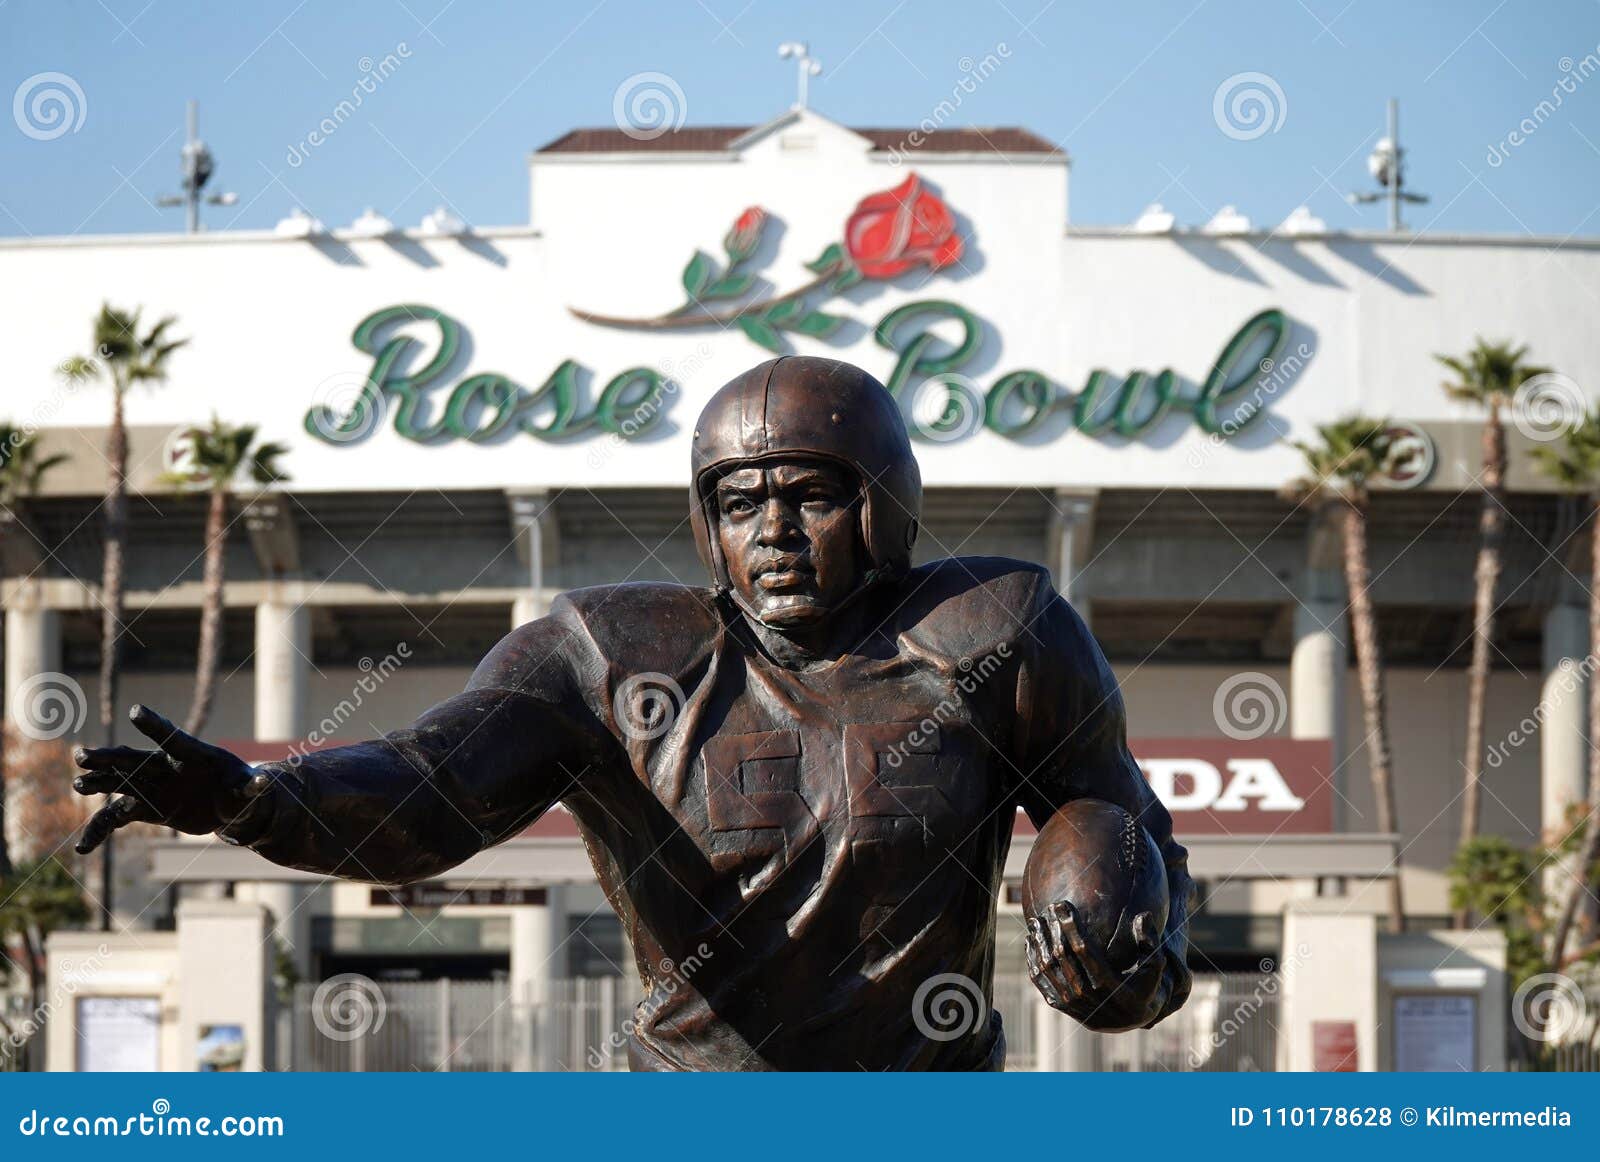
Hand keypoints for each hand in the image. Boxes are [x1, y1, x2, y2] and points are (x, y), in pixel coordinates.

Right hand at [71, 705, 264, 854]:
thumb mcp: (248, 789)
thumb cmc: (240, 788)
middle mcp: (165, 766)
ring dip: (98, 784)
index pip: (172, 737)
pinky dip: (100, 831)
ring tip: (78, 784)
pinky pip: (116, 818)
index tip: (135, 712)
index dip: (154, 725)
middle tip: (82, 755)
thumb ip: (251, 787)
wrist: (227, 805)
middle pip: (134, 760)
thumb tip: (265, 784)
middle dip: (109, 758)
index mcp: (192, 754)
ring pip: (119, 784)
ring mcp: (151, 786)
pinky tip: (83, 847)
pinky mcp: (145, 807)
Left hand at [1025, 901, 1187, 1031]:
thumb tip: (1143, 916)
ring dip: (1040, 943)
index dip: (1071, 926)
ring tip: (1035, 921)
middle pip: (1063, 958)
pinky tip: (1030, 943)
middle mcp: (1090, 998)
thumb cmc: (1146, 987)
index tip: (1062, 906)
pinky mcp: (1065, 1009)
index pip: (1084, 950)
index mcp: (1111, 986)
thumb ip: (1150, 942)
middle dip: (1053, 930)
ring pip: (1049, 970)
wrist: (1134, 1020)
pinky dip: (1033, 963)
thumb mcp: (1155, 967)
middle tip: (1048, 907)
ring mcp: (1075, 1006)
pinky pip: (1043, 985)